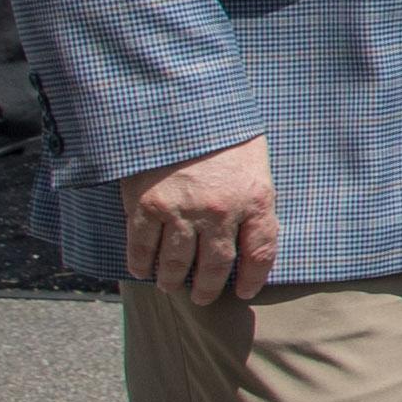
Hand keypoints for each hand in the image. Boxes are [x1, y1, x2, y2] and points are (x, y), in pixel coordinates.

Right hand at [121, 137, 278, 304]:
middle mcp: (220, 212)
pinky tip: (142, 270)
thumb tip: (251, 236)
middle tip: (203, 298)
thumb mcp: (254, 162)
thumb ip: (252, 199)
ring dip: (172, 281)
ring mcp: (181, 211)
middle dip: (208, 289)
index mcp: (255, 199)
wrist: (179, 104)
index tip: (245, 292)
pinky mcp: (146, 206)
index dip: (253, 279)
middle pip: (216, 267)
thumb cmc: (222, 130)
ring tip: (171, 286)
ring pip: (176, 264)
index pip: (260, 254)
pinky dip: (140, 264)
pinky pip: (142, 248)